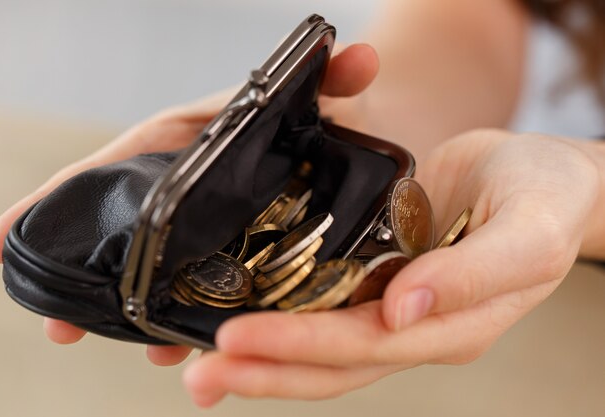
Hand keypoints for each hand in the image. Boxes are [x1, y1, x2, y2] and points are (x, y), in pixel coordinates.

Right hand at [0, 44, 379, 363]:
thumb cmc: (322, 112)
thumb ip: (333, 76)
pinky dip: (188, 320)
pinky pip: (201, 292)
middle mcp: (186, 189)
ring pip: (159, 272)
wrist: (361, 139)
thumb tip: (363, 56)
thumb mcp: (320, 94)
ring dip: (139, 314)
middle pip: (121, 232)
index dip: (56, 201)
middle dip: (85, 277)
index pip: (111, 167)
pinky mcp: (238, 257)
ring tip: (136, 350)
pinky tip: (186, 350)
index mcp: (185, 142)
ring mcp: (208, 228)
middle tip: (57, 325)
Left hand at [182, 130, 599, 405]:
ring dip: (262, 355)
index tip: (236, 339)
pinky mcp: (377, 272)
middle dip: (264, 368)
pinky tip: (240, 315)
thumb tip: (403, 308)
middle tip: (199, 374)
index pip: (364, 346)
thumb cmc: (546, 198)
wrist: (543, 179)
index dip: (298, 345)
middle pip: (331, 362)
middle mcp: (414, 323)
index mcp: (451, 324)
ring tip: (198, 363)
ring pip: (320, 344)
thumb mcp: (528, 232)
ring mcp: (392, 302)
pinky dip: (280, 315)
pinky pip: (323, 303)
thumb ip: (472, 275)